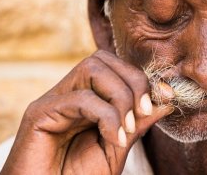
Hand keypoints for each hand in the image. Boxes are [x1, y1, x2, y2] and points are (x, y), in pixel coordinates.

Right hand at [1, 50, 173, 173]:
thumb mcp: (118, 148)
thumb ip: (138, 123)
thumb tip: (166, 99)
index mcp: (86, 99)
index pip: (115, 68)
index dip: (143, 78)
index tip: (167, 96)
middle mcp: (68, 94)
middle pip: (103, 59)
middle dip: (133, 81)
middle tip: (143, 112)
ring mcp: (53, 101)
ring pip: (92, 68)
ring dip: (120, 95)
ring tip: (126, 128)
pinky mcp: (39, 113)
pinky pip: (80, 98)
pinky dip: (105, 115)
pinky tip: (113, 138)